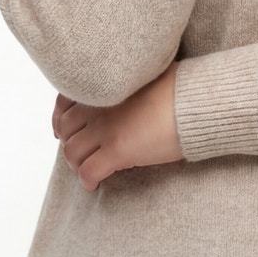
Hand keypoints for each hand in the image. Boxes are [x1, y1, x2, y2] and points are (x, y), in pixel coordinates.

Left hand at [53, 61, 183, 191]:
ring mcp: (106, 128)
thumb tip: (135, 82)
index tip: (65, 128)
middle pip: (67, 129)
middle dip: (70, 142)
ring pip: (72, 152)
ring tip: (87, 169)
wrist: (196, 102)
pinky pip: (88, 172)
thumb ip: (131, 79)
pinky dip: (87, 181)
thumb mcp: (150, 71)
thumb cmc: (182, 85)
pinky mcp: (117, 150)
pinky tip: (94, 185)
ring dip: (76, 164)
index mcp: (106, 86)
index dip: (61, 118)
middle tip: (81, 152)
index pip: (65, 101)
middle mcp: (100, 106)